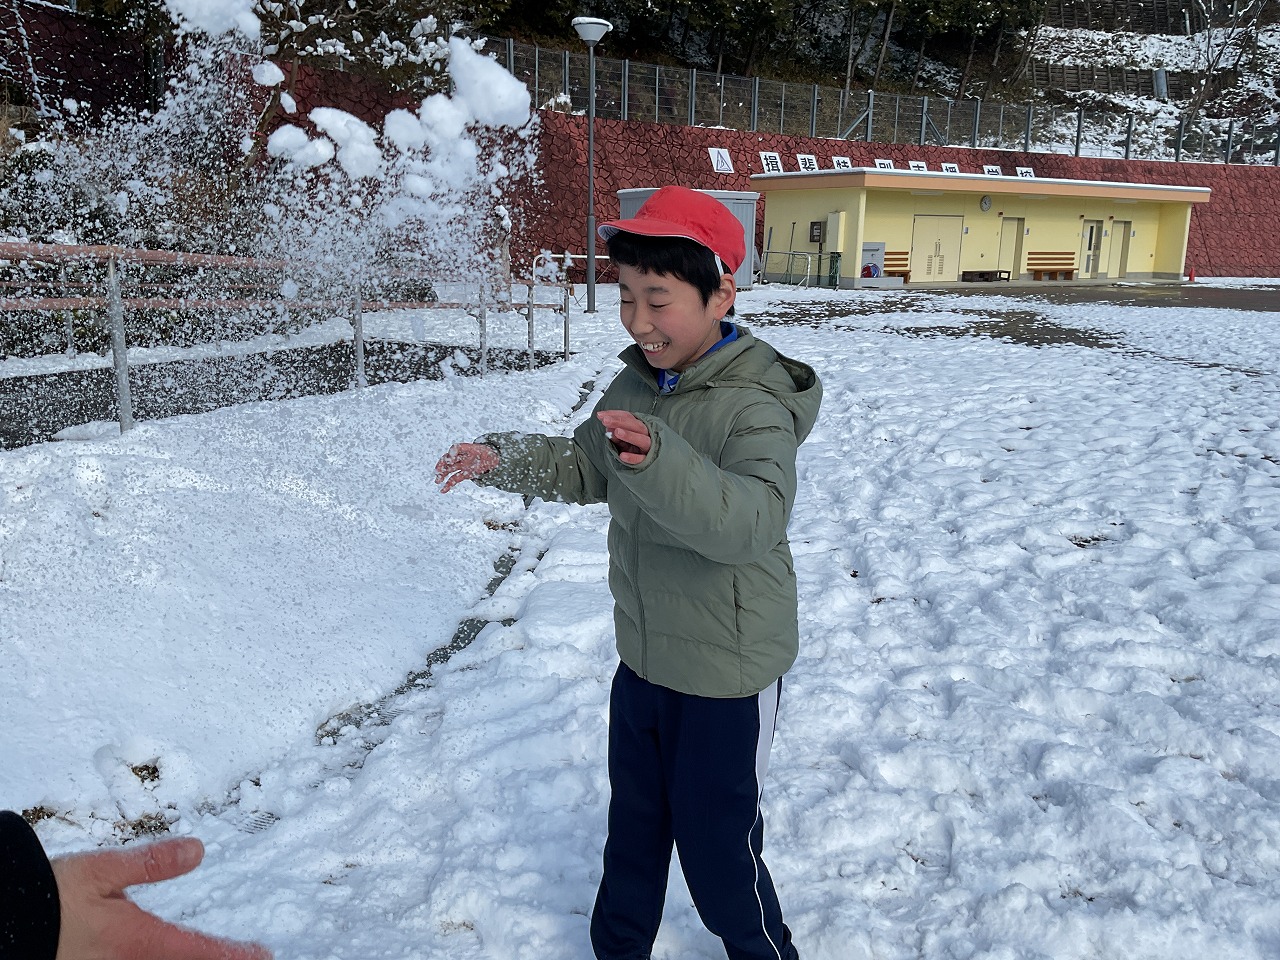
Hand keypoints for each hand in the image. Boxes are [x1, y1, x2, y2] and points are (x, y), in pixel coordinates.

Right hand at [52, 837, 270, 959]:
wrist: (1, 924)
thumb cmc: (46, 900)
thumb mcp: (99, 872)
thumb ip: (149, 863)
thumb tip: (197, 850)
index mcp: (138, 942)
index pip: (200, 952)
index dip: (235, 956)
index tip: (264, 956)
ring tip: (211, 958)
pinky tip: (166, 959)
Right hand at [435, 443, 498, 491]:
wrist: (492, 459)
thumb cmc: (489, 454)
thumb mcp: (491, 453)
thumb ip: (489, 456)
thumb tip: (491, 460)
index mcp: (466, 449)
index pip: (456, 448)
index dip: (452, 453)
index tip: (450, 460)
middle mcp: (461, 456)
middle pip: (448, 459)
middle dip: (442, 464)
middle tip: (438, 471)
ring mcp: (461, 465)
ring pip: (449, 469)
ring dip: (442, 475)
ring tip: (437, 481)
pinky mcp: (464, 474)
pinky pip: (454, 479)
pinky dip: (448, 485)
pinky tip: (443, 490)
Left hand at [597, 411, 651, 465]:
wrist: (648, 464)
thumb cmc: (633, 448)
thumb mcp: (623, 440)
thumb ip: (616, 433)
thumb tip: (608, 427)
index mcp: (639, 427)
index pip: (628, 417)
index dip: (614, 415)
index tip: (600, 415)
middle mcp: (645, 435)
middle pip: (635, 425)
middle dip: (619, 421)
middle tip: (605, 421)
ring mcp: (648, 448)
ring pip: (642, 440)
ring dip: (630, 435)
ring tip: (617, 432)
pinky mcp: (647, 461)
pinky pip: (641, 459)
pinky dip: (632, 457)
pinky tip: (622, 456)